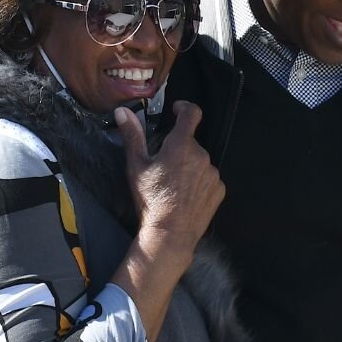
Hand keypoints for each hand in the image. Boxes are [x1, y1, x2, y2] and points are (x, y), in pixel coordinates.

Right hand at [117, 101, 224, 261]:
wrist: (170, 233)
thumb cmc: (151, 200)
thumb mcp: (136, 167)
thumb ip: (132, 136)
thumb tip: (122, 112)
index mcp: (181, 145)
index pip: (191, 113)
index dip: (184, 107)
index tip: (177, 110)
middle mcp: (202, 155)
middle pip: (191, 143)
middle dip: (179, 149)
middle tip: (163, 166)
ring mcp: (213, 173)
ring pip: (200, 162)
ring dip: (189, 167)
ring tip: (173, 185)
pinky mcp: (219, 190)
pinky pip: (208, 179)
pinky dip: (198, 183)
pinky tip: (185, 196)